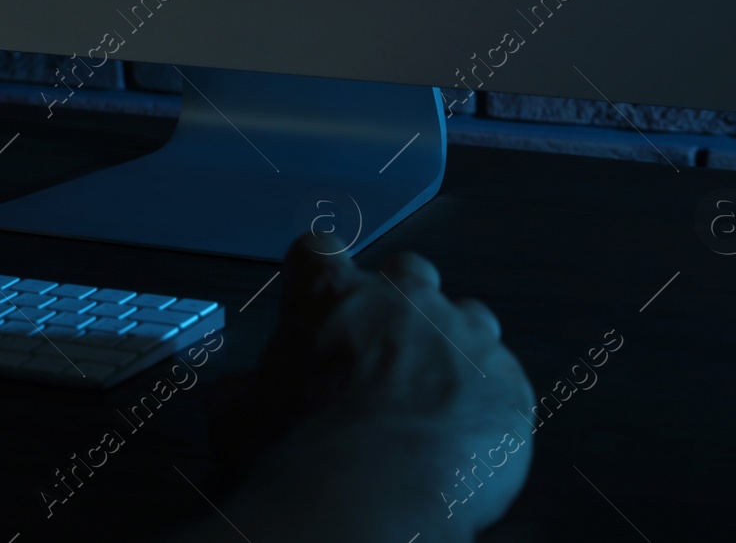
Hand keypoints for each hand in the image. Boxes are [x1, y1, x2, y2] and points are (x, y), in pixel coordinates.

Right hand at [204, 240, 534, 542]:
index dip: (315, 273)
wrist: (381, 484)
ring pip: (467, 317)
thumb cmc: (307, 444)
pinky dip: (486, 401)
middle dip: (398, 305)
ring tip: (433, 401)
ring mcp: (461, 333)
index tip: (316, 295)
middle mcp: (401, 297)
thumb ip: (241, 395)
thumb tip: (228, 400)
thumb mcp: (243, 420)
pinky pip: (502, 376)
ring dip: (452, 349)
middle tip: (382, 355)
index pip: (317, 250)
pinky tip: (464, 438)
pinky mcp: (506, 378)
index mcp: (331, 294)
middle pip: (407, 272)